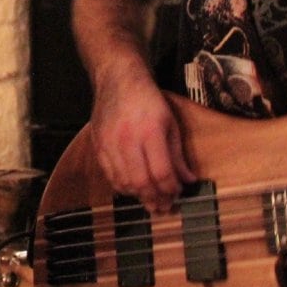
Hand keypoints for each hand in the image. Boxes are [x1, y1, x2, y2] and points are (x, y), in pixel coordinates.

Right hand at [92, 77, 195, 213]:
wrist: (118, 79)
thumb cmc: (149, 100)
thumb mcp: (171, 123)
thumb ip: (178, 155)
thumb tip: (188, 180)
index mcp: (150, 132)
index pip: (162, 173)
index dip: (171, 189)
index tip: (177, 193)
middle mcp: (127, 140)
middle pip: (141, 182)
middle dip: (155, 199)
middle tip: (164, 207)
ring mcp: (109, 144)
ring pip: (124, 183)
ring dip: (139, 196)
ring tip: (150, 200)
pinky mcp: (98, 146)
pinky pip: (109, 176)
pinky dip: (123, 187)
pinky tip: (133, 188)